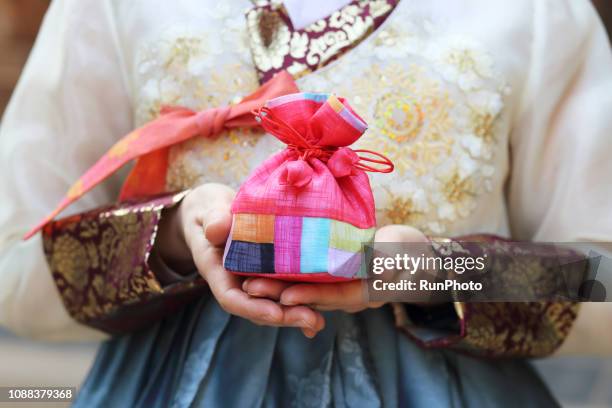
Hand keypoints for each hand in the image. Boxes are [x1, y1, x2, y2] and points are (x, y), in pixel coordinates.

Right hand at [156, 183, 324, 335]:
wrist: (213, 210)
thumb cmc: (210, 207)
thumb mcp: (209, 208)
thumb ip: (213, 219)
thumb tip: (216, 230)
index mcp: (217, 270)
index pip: (232, 298)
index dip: (254, 308)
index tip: (276, 314)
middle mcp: (235, 282)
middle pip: (258, 307)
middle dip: (284, 316)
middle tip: (311, 320)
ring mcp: (252, 280)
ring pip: (272, 304)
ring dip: (295, 314)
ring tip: (318, 321)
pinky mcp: (268, 274)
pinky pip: (283, 291)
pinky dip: (300, 303)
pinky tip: (319, 316)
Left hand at [246, 225, 427, 312]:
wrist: (411, 255)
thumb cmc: (410, 252)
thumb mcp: (404, 254)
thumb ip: (392, 262)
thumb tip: (382, 271)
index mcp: (366, 292)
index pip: (336, 296)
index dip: (311, 297)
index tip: (285, 298)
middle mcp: (347, 294)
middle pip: (312, 295)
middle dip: (282, 293)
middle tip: (250, 288)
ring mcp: (338, 286)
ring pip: (305, 287)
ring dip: (278, 285)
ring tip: (248, 279)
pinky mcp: (331, 276)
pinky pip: (307, 278)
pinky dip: (287, 276)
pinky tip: (262, 269)